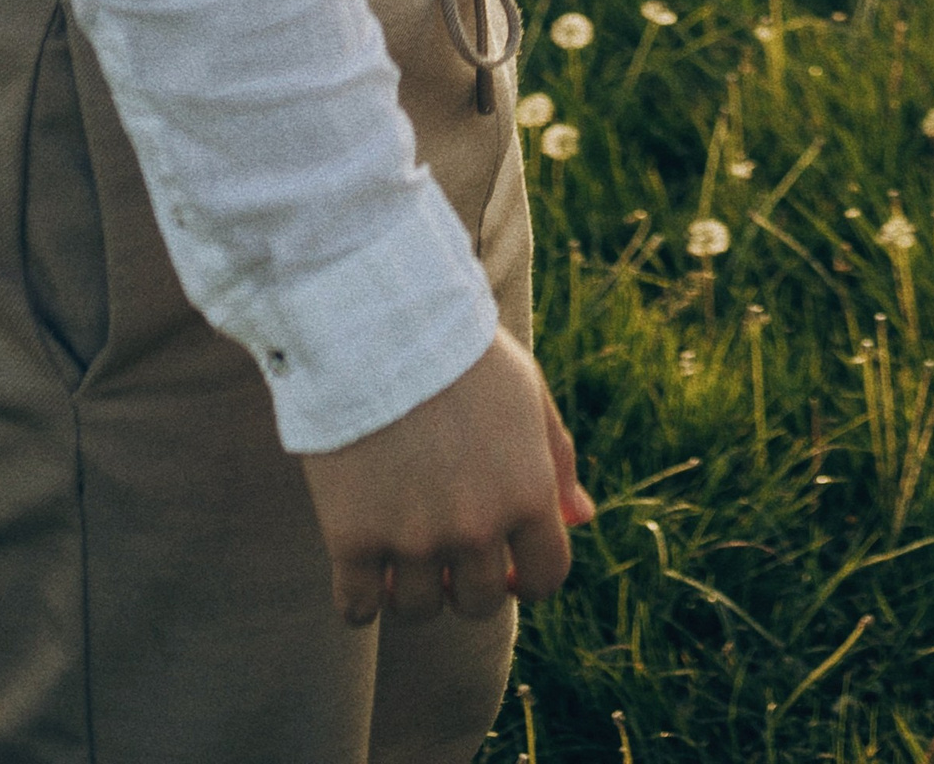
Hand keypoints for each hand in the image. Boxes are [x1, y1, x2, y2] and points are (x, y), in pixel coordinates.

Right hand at [300, 327, 593, 629]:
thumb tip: (582, 519)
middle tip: (447, 545)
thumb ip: (557, 461)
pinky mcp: (352, 539)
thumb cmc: (462, 355)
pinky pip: (357, 608)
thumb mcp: (527, 396)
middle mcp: (476, 526)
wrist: (380, 324)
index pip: (545, 579)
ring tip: (403, 547)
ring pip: (418, 610)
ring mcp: (413, 538)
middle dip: (468, 581)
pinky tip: (361, 567)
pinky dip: (360, 599)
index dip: (528, 577)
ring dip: (414, 589)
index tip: (507, 566)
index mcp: (528, 493)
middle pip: (479, 603)